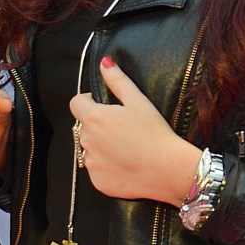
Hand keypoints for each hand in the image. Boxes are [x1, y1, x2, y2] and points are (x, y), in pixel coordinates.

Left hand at [70, 57, 198, 204]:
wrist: (168, 170)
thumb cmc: (155, 133)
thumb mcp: (138, 101)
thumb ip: (117, 81)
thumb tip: (104, 63)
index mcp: (94, 118)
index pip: (76, 103)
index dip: (89, 102)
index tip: (103, 106)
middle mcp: (86, 141)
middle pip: (84, 128)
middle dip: (97, 126)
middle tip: (123, 130)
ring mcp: (91, 163)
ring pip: (90, 150)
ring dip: (101, 147)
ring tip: (126, 148)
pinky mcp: (98, 182)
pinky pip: (97, 170)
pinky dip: (107, 167)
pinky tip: (126, 165)